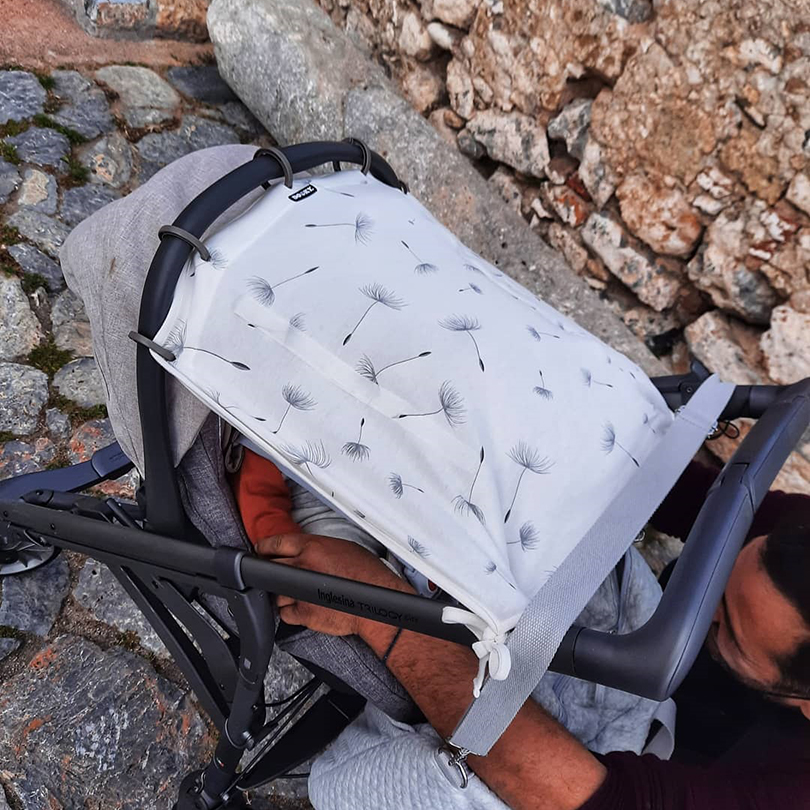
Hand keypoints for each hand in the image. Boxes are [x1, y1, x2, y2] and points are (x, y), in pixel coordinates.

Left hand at [255, 533, 414, 636]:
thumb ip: (317, 548)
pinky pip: (284, 614)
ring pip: (274, 593)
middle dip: (270, 571)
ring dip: (282, 594)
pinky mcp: (303, 614)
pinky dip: (290, 612)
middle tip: (276, 574)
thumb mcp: (342, 548)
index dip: (263, 548)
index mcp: (311, 547)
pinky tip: (303, 607)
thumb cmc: (366, 575)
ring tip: (297, 594)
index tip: (260, 552)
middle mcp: (302, 567)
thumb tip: (303, 550)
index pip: (274, 543)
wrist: (376, 603)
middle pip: (269, 567)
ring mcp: (299, 592)